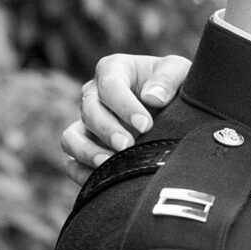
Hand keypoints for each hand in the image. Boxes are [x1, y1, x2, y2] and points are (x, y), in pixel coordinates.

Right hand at [60, 52, 190, 169]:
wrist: (175, 109)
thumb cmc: (174, 86)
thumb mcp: (179, 71)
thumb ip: (168, 78)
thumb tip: (151, 97)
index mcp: (114, 70)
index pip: (109, 84)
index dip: (124, 105)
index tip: (145, 124)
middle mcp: (94, 95)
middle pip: (89, 110)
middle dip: (107, 130)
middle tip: (129, 145)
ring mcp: (87, 124)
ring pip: (71, 138)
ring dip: (87, 152)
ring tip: (110, 164)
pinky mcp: (87, 149)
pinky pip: (72, 163)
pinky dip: (82, 172)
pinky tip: (104, 179)